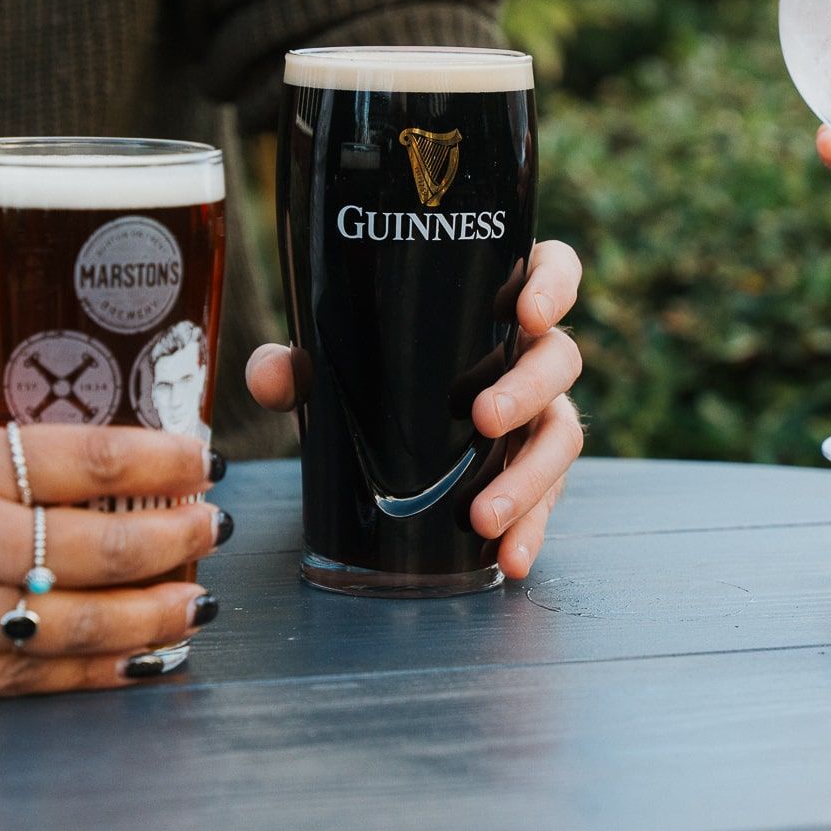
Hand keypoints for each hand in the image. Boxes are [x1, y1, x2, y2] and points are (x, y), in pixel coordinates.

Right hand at [0, 407, 225, 699]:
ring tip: (200, 602)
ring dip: (154, 615)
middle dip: (174, 538)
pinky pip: (24, 684)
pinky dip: (91, 675)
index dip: (159, 460)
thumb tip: (32, 470)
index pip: (85, 461)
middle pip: (99, 546)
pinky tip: (138, 664)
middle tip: (215, 526)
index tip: (200, 455)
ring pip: (76, 626)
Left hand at [245, 240, 584, 578]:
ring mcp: (540, 415)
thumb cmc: (375, 372)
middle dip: (528, 389)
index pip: (553, 271)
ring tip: (483, 515)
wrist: (377, 430)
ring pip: (561, 436)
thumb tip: (269, 375)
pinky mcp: (535, 472)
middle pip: (560, 359)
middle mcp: (530, 356)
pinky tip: (510, 558)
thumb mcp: (336, 361)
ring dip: (529, 476)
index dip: (553, 285)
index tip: (528, 313)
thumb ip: (299, 364)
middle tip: (484, 416)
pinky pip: (547, 500)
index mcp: (499, 305)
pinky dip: (531, 530)